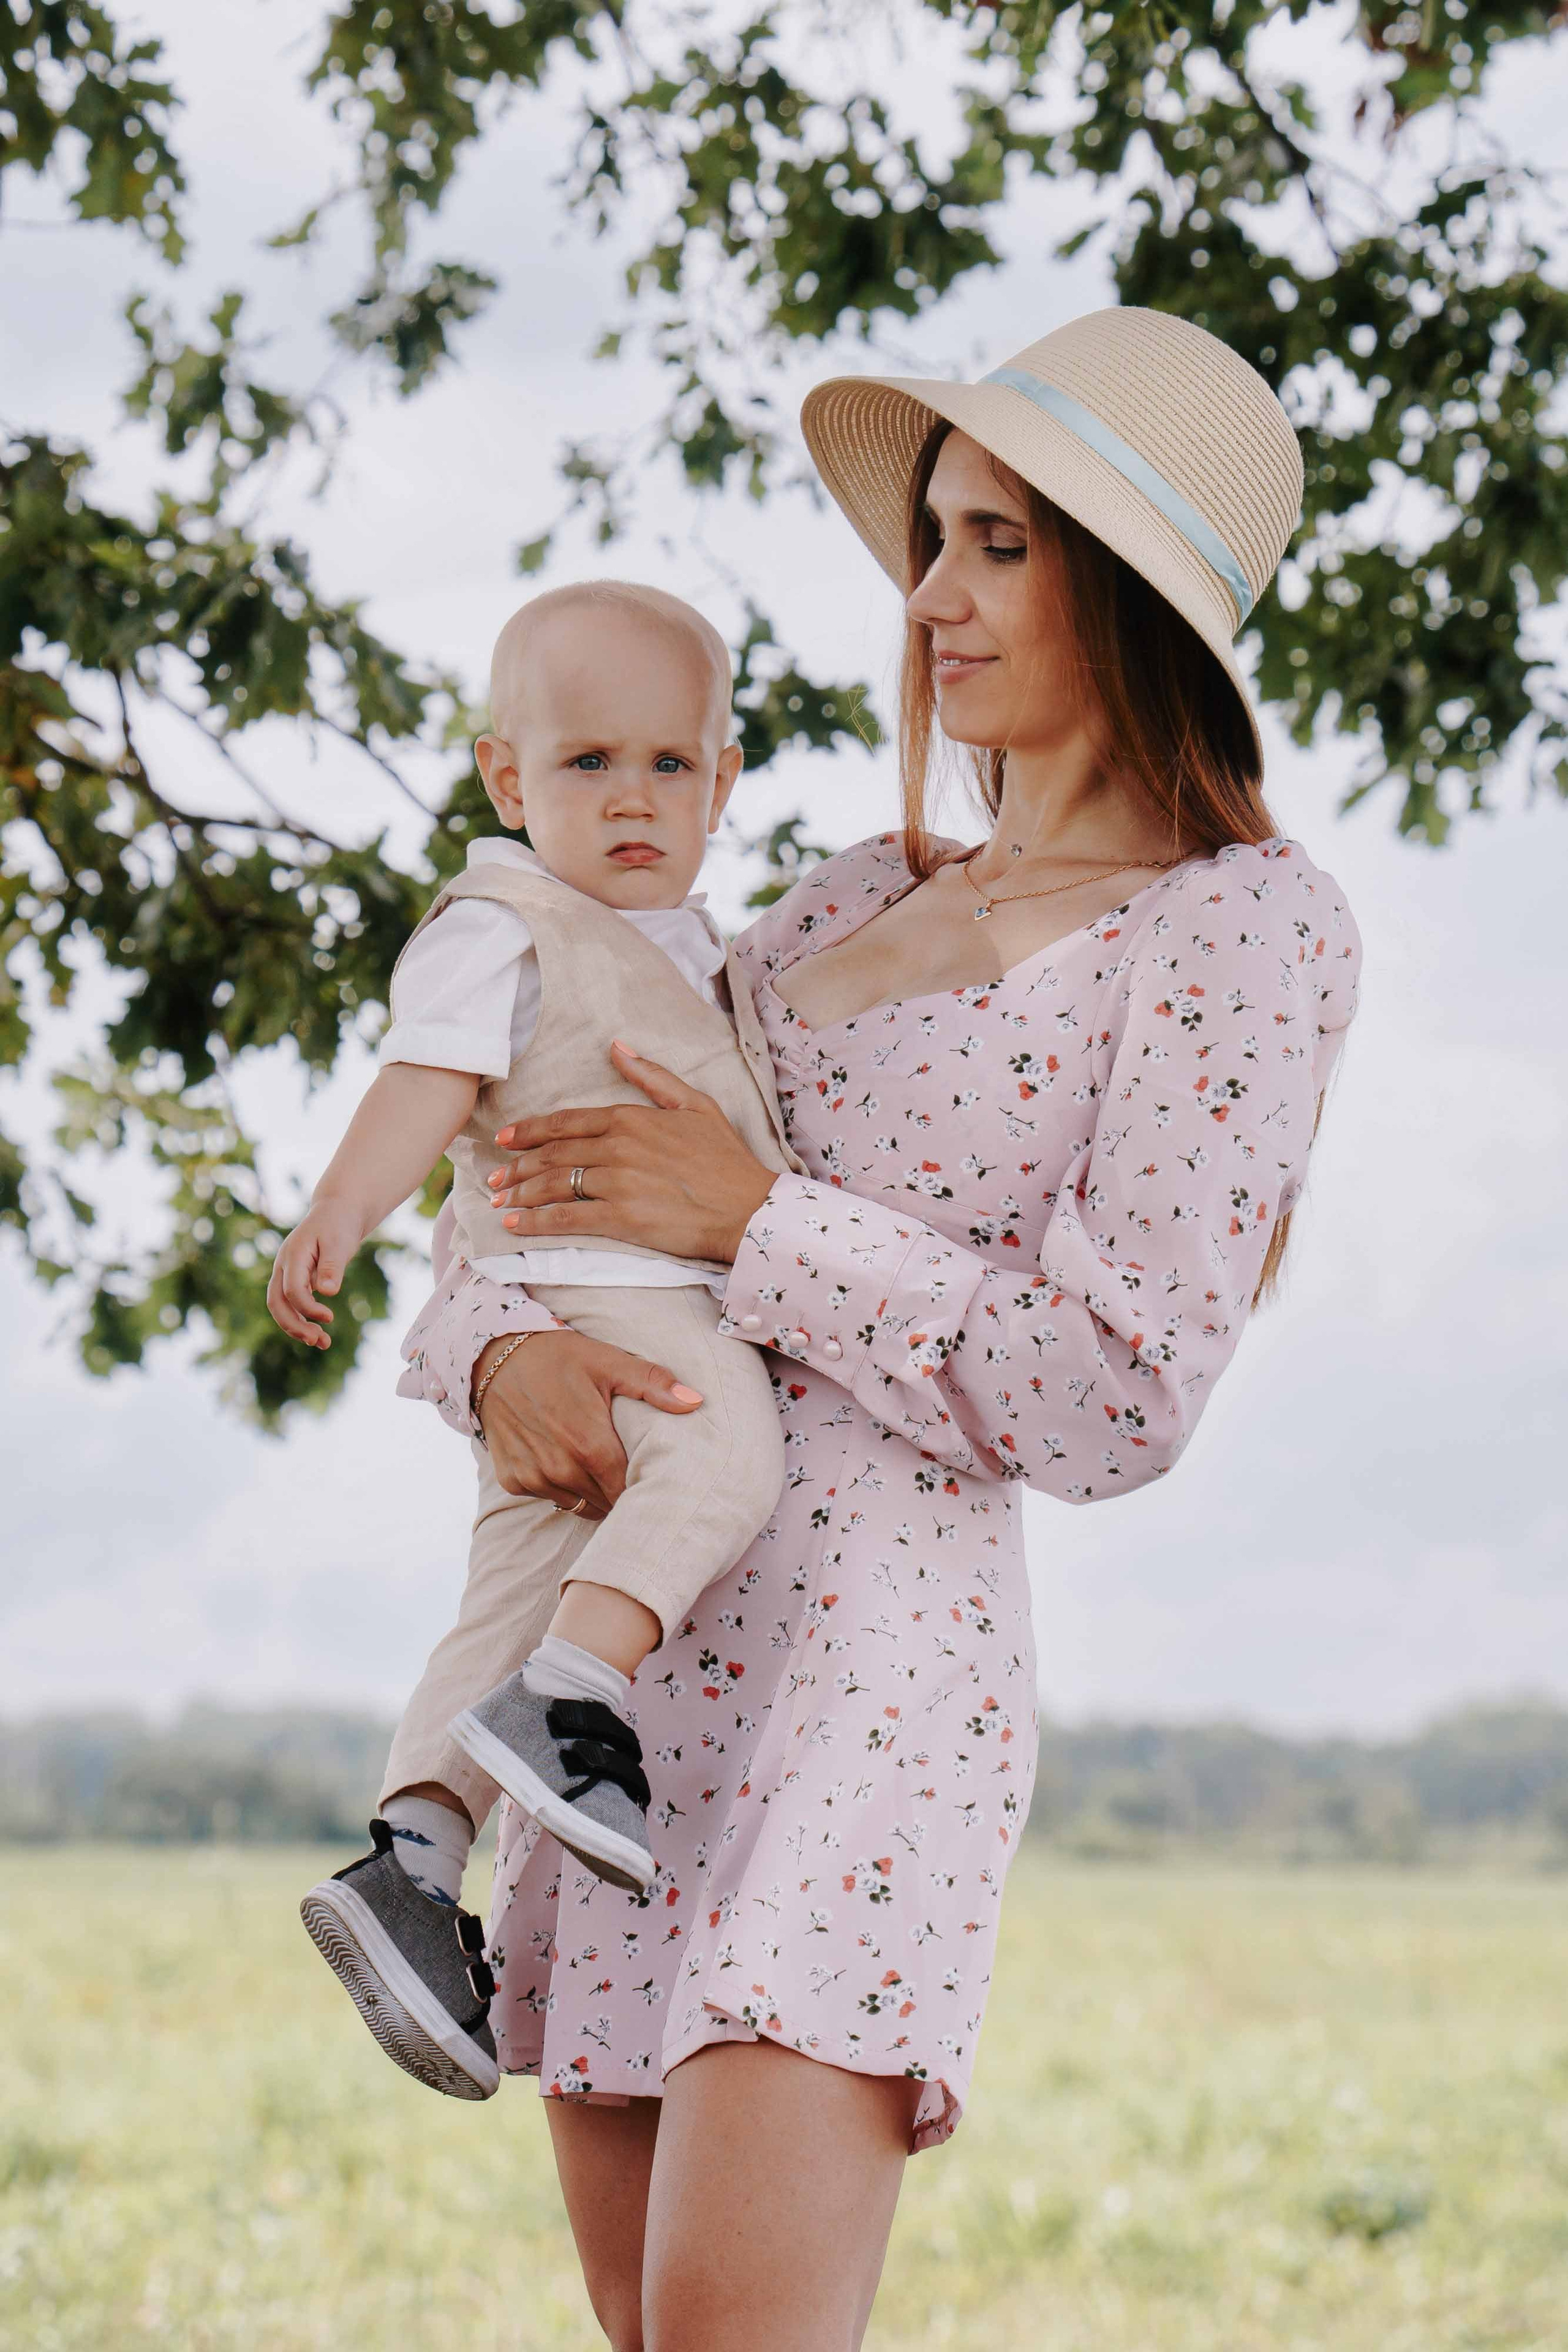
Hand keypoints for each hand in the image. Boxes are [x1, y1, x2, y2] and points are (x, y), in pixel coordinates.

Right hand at [267, 1200, 363, 1348]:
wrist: (338, 1211)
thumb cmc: (339, 1224)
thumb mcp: (339, 1242)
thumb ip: (331, 1267)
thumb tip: (327, 1292)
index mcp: (293, 1255)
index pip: (292, 1290)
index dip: (308, 1308)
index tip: (329, 1317)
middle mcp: (284, 1265)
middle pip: (276, 1302)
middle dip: (293, 1325)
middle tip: (317, 1341)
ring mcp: (286, 1272)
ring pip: (281, 1306)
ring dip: (297, 1327)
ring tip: (322, 1344)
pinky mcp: (295, 1278)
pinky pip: (291, 1303)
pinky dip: (302, 1319)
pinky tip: (319, 1333)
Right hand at [474, 1328, 702, 1517]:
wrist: (496, 1357)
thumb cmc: (559, 1358)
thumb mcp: (609, 1363)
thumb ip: (653, 1384)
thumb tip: (696, 1401)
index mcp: (590, 1445)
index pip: (629, 1491)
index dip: (644, 1489)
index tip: (656, 1482)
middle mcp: (560, 1469)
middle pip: (606, 1503)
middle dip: (621, 1494)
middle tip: (632, 1476)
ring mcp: (534, 1478)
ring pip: (579, 1505)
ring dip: (592, 1493)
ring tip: (599, 1469)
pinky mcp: (513, 1480)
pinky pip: (549, 1498)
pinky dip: (561, 1487)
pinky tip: (565, 1462)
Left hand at [486, 1040, 778, 1265]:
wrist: (748, 1208)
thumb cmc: (727, 1159)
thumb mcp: (696, 1105)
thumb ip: (653, 1077)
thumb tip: (617, 1048)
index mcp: (632, 1118)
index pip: (568, 1122)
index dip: (532, 1131)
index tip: (506, 1138)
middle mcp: (619, 1147)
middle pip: (554, 1154)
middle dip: (518, 1166)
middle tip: (494, 1176)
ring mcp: (618, 1182)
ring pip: (555, 1184)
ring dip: (521, 1193)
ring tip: (500, 1200)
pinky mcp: (622, 1218)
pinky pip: (568, 1217)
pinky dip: (538, 1222)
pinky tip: (516, 1226)